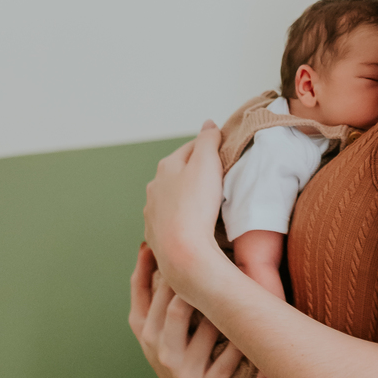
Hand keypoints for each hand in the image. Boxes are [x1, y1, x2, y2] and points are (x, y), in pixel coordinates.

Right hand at [129, 243, 241, 377]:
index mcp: (144, 331)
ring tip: (244, 287)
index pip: (143, 291)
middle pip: (175, 305)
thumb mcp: (157, 323)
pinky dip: (242, 336)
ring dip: (225, 306)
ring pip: (206, 325)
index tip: (175, 241)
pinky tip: (254, 321)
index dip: (155, 264)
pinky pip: (230, 354)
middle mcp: (158, 352)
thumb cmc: (178, 347)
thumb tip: (147, 243)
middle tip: (220, 258)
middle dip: (197, 282)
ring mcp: (181, 373)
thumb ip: (149, 289)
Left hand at [143, 123, 228, 303]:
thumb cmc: (196, 206)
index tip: (224, 153)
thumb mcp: (207, 163)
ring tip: (208, 204)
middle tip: (219, 179)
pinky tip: (195, 225)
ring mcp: (153, 212)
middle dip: (196, 173)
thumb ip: (208, 140)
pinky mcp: (156, 235)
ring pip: (173, 197)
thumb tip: (208, 124)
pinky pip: (171, 220)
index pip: (191, 148)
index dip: (209, 148)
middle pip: (179, 172)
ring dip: (187, 197)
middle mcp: (155, 187)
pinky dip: (182, 218)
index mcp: (167, 166)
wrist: (182, 253)